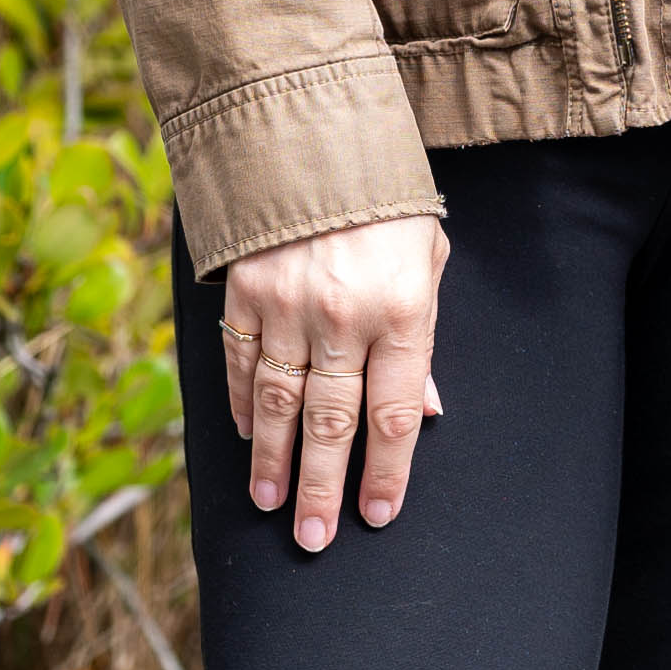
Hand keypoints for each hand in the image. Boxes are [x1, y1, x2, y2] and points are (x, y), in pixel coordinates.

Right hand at [216, 210, 448, 554]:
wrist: (318, 131)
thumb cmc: (387, 202)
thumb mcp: (427, 261)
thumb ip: (422, 338)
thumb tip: (421, 413)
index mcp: (401, 311)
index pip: (393, 415)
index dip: (386, 473)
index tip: (377, 515)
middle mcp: (343, 316)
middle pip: (331, 423)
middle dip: (322, 488)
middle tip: (314, 538)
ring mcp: (288, 304)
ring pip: (280, 403)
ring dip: (275, 461)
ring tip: (273, 505)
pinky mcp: (245, 289)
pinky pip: (243, 362)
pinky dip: (246, 404)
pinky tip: (250, 437)